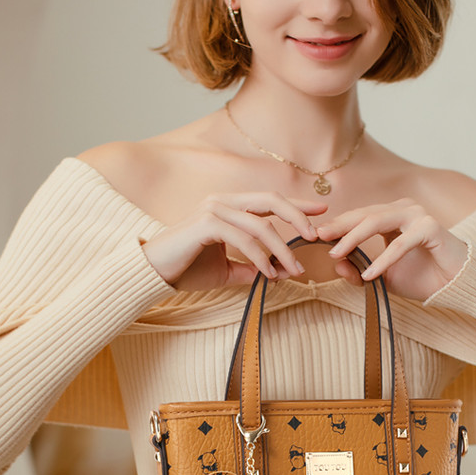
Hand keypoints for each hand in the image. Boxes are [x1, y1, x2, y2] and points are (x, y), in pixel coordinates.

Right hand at [142, 191, 327, 291]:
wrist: (154, 273)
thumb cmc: (187, 268)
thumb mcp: (226, 270)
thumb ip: (251, 268)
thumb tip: (280, 274)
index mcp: (228, 206)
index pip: (269, 201)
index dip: (296, 205)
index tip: (321, 211)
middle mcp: (222, 201)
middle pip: (270, 201)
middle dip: (297, 216)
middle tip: (315, 236)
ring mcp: (213, 210)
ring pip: (260, 225)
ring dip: (281, 250)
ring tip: (294, 270)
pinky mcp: (205, 224)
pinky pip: (243, 239)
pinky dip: (260, 257)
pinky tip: (268, 274)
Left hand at [316, 199, 467, 300]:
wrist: (457, 285)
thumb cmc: (422, 278)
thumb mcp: (384, 277)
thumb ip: (359, 271)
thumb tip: (335, 265)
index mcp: (392, 215)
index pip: (359, 216)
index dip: (337, 225)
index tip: (314, 236)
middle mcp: (404, 209)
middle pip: (364, 214)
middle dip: (339, 226)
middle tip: (319, 237)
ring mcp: (418, 215)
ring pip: (377, 221)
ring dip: (354, 238)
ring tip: (336, 254)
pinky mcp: (431, 228)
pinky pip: (400, 244)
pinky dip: (383, 261)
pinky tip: (370, 275)